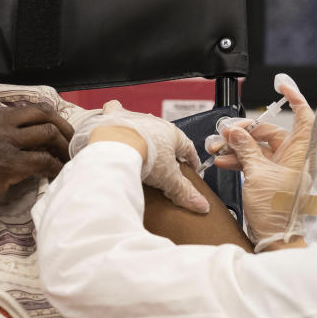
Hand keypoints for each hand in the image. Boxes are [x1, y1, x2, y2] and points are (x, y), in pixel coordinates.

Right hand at [0, 103, 73, 225]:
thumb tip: (11, 144)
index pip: (20, 109)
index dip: (41, 120)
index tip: (52, 132)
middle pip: (40, 112)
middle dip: (61, 125)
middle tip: (71, 141)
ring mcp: (0, 140)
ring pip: (46, 133)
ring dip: (63, 146)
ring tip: (69, 158)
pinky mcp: (7, 163)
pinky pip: (43, 160)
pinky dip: (56, 167)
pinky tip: (59, 174)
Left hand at [72, 100, 209, 213]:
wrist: (117, 147)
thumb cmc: (146, 158)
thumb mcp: (168, 179)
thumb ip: (185, 191)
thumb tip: (202, 206)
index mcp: (172, 134)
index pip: (187, 147)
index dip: (191, 159)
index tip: (192, 169)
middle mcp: (154, 123)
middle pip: (165, 137)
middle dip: (167, 148)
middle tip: (165, 163)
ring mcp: (134, 119)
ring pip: (143, 125)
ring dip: (144, 134)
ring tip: (141, 148)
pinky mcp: (114, 118)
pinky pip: (115, 112)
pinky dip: (114, 117)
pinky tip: (113, 123)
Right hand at [207, 74, 315, 250]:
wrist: (274, 237)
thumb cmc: (276, 211)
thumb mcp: (257, 175)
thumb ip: (246, 150)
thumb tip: (236, 133)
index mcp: (298, 154)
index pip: (303, 118)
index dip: (294, 98)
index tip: (282, 85)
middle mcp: (291, 159)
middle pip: (269, 132)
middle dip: (245, 131)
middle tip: (226, 134)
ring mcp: (279, 169)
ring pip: (257, 146)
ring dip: (236, 146)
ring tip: (218, 149)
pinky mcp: (268, 178)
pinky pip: (252, 160)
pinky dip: (237, 159)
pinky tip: (223, 161)